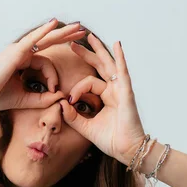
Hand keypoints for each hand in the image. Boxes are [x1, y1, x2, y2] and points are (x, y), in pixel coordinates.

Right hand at [0, 19, 85, 110]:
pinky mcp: (16, 52)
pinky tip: (54, 24)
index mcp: (22, 63)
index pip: (45, 64)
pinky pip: (33, 39)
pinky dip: (44, 31)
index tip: (54, 90)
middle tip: (81, 32)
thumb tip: (60, 96)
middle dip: (66, 37)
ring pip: (45, 39)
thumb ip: (43, 99)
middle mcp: (21, 53)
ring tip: (78, 26)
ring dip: (62, 32)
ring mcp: (18, 50)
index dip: (53, 77)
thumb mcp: (25, 99)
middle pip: (48, 43)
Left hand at [59, 33, 146, 166]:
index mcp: (106, 97)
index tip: (69, 100)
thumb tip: (60, 104)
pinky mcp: (126, 93)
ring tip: (89, 36)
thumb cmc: (111, 140)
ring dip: (99, 49)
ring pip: (108, 64)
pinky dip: (120, 58)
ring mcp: (121, 90)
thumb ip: (73, 116)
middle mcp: (114, 90)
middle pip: (99, 66)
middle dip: (86, 54)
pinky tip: (117, 45)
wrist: (126, 150)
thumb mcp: (85, 127)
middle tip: (71, 44)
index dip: (76, 89)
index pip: (88, 83)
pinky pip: (122, 72)